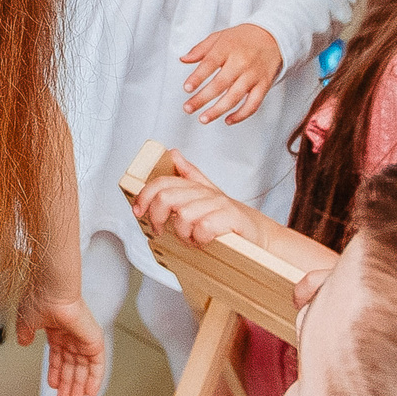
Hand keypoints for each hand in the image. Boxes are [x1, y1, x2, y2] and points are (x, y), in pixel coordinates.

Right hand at [14, 290, 106, 395]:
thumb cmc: (40, 298)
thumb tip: (23, 343)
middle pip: (71, 365)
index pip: (58, 356)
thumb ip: (25, 334)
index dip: (56, 372)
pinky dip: (95, 379)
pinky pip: (97, 364)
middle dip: (67, 384)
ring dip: (78, 386)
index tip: (53, 386)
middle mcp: (71, 335)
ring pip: (83, 368)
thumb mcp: (27, 321)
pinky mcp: (94, 341)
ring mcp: (83, 338)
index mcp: (57, 330)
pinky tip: (90, 392)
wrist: (53, 291)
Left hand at [130, 151, 264, 250]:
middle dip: (158, 218)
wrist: (258, 234)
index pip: (163, 183)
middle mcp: (206, 192)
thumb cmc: (228, 219)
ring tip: (191, 239)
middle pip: (167, 198)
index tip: (138, 212)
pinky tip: (206, 241)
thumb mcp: (205, 197)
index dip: (145, 195)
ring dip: (183, 234)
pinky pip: (204, 228)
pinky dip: (200, 239)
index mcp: (196, 186)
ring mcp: (219, 204)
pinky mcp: (231, 218)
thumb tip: (174, 153)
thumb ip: (189, 176)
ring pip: (184, 216)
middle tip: (162, 232)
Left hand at [181, 22, 282, 124]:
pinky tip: (228, 120)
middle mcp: (240, 62)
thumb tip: (183, 59)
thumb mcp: (220, 36)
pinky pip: (253, 104)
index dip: (197, 77)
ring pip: (235, 97)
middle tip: (188, 108)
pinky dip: (241, 115)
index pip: (209, 64)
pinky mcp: (264, 85)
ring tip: (203, 118)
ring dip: (218, 110)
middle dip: (202, 98)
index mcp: (227, 47)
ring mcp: (253, 75)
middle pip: (220, 84)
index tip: (187, 88)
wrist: (273, 36)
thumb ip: (200, 49)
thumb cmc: (243, 38)